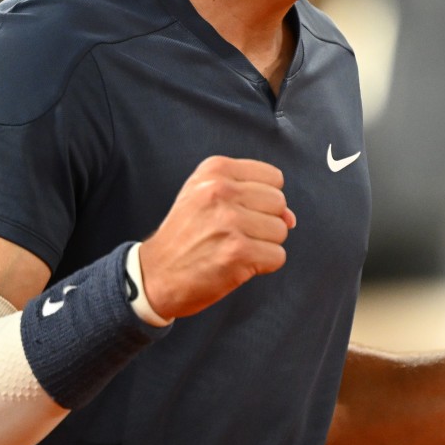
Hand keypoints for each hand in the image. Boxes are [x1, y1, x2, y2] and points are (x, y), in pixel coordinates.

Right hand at [137, 157, 296, 318]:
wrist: (154, 274)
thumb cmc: (185, 235)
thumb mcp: (206, 197)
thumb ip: (251, 196)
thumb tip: (290, 218)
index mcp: (215, 170)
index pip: (274, 178)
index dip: (263, 200)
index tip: (239, 212)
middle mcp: (221, 191)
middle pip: (279, 203)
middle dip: (264, 223)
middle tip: (233, 234)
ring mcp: (230, 221)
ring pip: (281, 231)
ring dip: (263, 245)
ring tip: (233, 248)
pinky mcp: (238, 252)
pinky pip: (277, 256)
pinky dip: (262, 265)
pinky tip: (237, 265)